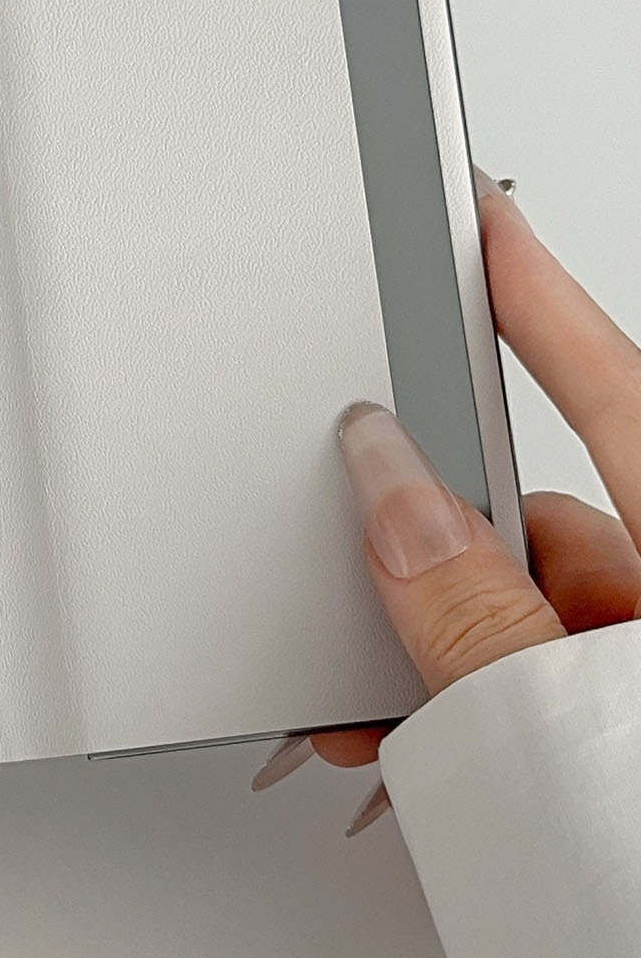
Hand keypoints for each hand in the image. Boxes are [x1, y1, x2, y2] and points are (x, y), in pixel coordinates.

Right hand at [252, 170, 640, 833]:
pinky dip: (450, 705)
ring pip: (518, 619)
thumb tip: (388, 484)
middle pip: (539, 526)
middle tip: (346, 584)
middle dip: (427, 555)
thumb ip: (470, 605)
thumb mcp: (569, 733)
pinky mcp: (623, 738)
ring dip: (422, 654)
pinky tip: (394, 742)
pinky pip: (526, 685)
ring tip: (356, 721)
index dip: (537, 290)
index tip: (488, 215)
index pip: (611, 383)